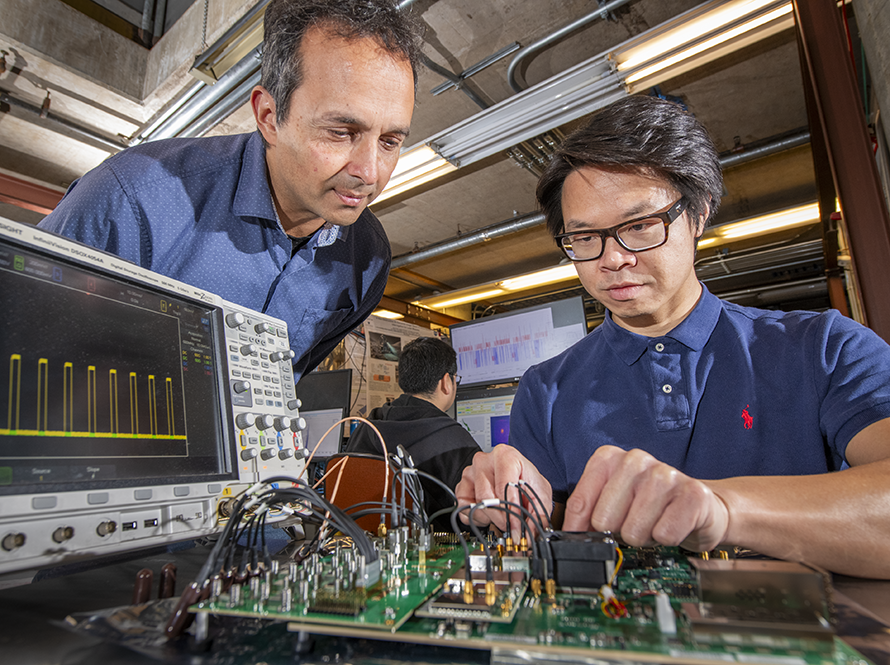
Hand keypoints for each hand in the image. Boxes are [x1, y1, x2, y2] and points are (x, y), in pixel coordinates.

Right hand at [455, 446, 551, 534]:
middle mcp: (484, 461)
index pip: (503, 486)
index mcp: (505, 455)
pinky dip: (476, 517)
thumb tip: (532, 532)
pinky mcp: (462, 486)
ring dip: (490, 517)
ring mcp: (470, 473)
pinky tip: (488, 513)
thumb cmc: (526, 480)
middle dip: (500, 517)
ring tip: (501, 514)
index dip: (511, 511)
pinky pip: (463, 508)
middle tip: (510, 525)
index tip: (516, 526)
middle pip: (486, 496)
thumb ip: (539, 513)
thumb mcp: (540, 493)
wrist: (517, 477)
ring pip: (475, 504)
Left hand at [562, 446, 729, 551]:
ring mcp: (666, 474)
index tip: (581, 542)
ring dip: (643, 537)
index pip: (579, 503)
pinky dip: (666, 540)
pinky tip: (673, 526)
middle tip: (632, 526)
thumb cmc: (650, 507)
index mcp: (609, 458)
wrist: (700, 507)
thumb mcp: (613, 505)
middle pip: (604, 519)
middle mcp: (635, 460)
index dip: (578, 530)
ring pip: (634, 530)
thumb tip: (566, 538)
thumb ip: (587, 514)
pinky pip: (664, 534)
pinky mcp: (693, 494)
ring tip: (653, 525)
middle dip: (617, 533)